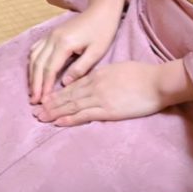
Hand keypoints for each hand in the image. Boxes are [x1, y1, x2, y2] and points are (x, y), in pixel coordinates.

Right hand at [27, 8, 120, 102]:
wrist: (101, 9)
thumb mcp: (96, 52)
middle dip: (35, 84)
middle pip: (38, 64)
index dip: (45, 86)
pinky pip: (36, 49)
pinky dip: (33, 62)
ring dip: (31, 74)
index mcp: (64, 44)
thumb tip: (65, 83)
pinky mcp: (50, 34)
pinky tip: (34, 72)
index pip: (50, 69)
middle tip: (34, 100)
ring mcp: (49, 35)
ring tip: (33, 90)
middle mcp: (52, 39)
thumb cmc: (103, 31)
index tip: (43, 100)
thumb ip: (80, 68)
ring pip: (34, 57)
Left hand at [35, 63, 171, 127]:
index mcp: (97, 75)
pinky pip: (84, 115)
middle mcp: (94, 85)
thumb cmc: (143, 75)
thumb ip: (104, 76)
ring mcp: (100, 98)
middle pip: (67, 95)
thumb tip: (97, 81)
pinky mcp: (108, 110)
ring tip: (40, 117)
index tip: (45, 98)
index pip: (72, 86)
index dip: (57, 93)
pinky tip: (58, 122)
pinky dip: (69, 118)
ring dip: (54, 112)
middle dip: (50, 103)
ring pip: (71, 105)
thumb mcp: (118, 69)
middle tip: (35, 110)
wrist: (157, 81)